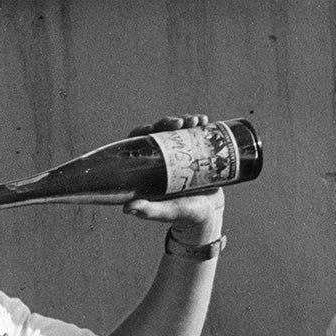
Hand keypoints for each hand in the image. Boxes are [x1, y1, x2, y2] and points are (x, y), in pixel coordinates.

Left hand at [123, 114, 224, 243]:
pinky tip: (205, 121)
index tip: (157, 127)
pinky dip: (200, 125)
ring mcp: (179, 153)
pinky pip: (195, 134)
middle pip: (161, 131)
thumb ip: (149, 211)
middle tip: (182, 122)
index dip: (147, 130)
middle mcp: (162, 158)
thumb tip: (127, 208)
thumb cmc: (184, 215)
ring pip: (179, 130)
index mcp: (149, 167)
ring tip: (198, 121)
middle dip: (170, 122)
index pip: (141, 141)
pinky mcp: (195, 152)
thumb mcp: (167, 212)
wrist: (208, 214)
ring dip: (187, 120)